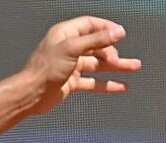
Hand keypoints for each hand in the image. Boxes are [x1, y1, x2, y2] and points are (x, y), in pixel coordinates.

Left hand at [23, 16, 141, 115]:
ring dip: (115, 66)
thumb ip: (97, 40)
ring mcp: (70, 66)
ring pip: (97, 65)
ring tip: (134, 67)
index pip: (90, 25)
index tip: (121, 34)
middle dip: (111, 51)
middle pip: (96, 45)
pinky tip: (121, 86)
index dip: (106, 28)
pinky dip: (107, 84)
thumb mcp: (72, 48)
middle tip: (122, 59)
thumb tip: (118, 32)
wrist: (31, 94)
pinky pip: (93, 82)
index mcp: (65, 35)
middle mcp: (68, 48)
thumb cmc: (44, 69)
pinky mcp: (71, 83)